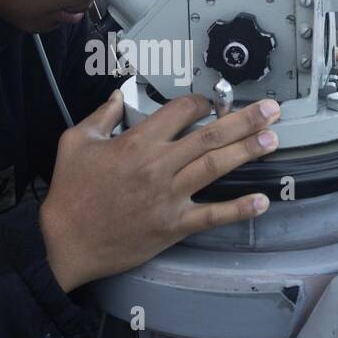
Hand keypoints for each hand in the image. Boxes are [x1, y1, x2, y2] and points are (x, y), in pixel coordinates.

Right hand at [39, 90, 280, 291]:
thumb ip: (101, 115)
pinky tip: (261, 201)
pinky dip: (238, 209)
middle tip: (272, 109)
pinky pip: (212, 216)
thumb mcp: (75, 142)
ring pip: (216, 167)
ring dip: (247, 151)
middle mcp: (159, 166)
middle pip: (210, 136)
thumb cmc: (70, 193)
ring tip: (272, 139)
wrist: (65, 242)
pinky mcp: (173, 226)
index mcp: (137, 142)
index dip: (202, 102)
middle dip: (244, 119)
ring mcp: (169, 197)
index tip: (214, 100)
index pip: (181, 111)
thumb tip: (120, 96)